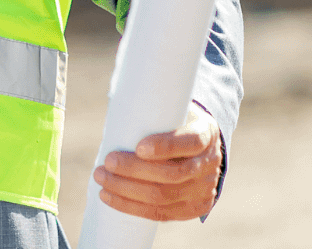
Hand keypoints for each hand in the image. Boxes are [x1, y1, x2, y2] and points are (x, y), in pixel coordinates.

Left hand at [92, 106, 222, 221]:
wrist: (201, 150)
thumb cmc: (175, 123)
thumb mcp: (173, 109)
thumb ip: (151, 105)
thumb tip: (114, 97)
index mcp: (206, 133)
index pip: (191, 142)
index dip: (165, 146)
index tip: (138, 147)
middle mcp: (210, 164)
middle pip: (172, 174)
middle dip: (134, 170)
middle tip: (107, 161)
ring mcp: (204, 190)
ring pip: (163, 196)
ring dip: (126, 190)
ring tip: (101, 178)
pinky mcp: (193, 209)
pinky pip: (160, 214)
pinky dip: (131, 206)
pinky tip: (109, 196)